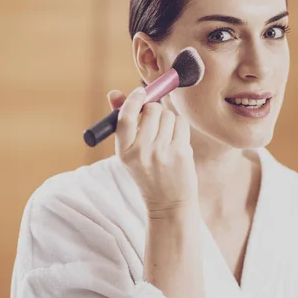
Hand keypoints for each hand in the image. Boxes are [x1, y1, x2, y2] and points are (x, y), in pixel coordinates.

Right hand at [107, 88, 198, 216]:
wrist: (168, 204)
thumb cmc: (148, 174)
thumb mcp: (130, 153)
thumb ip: (124, 123)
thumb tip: (115, 93)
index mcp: (124, 152)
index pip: (126, 116)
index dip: (134, 100)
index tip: (140, 92)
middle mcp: (141, 151)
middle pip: (152, 110)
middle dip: (156, 111)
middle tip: (156, 124)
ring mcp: (162, 152)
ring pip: (169, 115)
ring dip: (169, 121)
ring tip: (167, 139)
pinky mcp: (180, 152)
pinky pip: (181, 123)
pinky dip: (180, 127)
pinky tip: (177, 142)